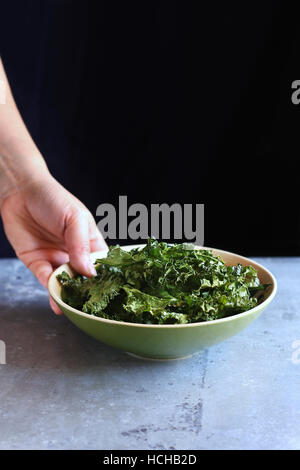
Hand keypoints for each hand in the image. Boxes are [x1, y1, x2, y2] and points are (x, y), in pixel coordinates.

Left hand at [0, 174, 106, 313]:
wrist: (20, 192)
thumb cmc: (53, 198)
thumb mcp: (75, 218)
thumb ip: (81, 245)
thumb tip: (89, 272)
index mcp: (90, 243)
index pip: (102, 265)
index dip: (106, 279)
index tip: (111, 294)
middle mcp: (74, 254)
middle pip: (84, 279)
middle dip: (87, 293)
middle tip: (91, 308)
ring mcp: (56, 259)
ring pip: (64, 283)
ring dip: (67, 295)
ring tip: (72, 308)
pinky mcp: (37, 263)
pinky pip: (45, 279)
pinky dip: (50, 288)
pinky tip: (55, 296)